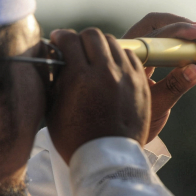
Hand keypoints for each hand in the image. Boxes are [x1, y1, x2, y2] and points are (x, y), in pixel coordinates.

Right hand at [47, 28, 150, 164]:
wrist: (107, 159)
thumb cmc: (75, 139)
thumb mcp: (54, 110)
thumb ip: (55, 80)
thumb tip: (54, 59)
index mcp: (81, 78)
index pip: (70, 40)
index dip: (61, 37)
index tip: (58, 40)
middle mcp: (106, 72)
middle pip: (94, 35)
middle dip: (81, 38)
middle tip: (76, 48)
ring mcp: (127, 77)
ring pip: (114, 42)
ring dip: (101, 46)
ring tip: (95, 58)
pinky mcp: (141, 84)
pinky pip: (130, 57)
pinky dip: (119, 57)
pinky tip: (112, 68)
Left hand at [122, 13, 195, 141]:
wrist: (118, 137)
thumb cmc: (135, 124)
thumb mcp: (158, 106)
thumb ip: (176, 86)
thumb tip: (195, 69)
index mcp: (126, 62)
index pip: (150, 35)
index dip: (175, 30)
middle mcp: (127, 53)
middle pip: (151, 24)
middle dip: (178, 24)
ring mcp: (133, 54)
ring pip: (154, 29)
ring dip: (178, 29)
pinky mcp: (141, 59)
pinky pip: (157, 41)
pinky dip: (176, 39)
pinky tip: (192, 45)